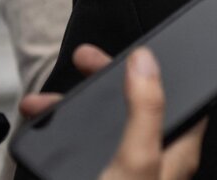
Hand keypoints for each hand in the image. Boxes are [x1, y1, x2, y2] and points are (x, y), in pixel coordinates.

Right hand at [18, 45, 205, 179]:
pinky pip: (82, 152)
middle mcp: (153, 161)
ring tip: (38, 104)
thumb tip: (148, 61)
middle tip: (78, 62)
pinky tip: (41, 134)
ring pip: (103, 128)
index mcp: (176, 151)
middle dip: (103, 82)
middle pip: (135, 106)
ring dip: (72, 109)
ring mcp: (125, 175)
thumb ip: (146, 110)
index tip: (126, 48)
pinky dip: (61, 138)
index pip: (177, 95)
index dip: (153, 67)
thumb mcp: (137, 160)